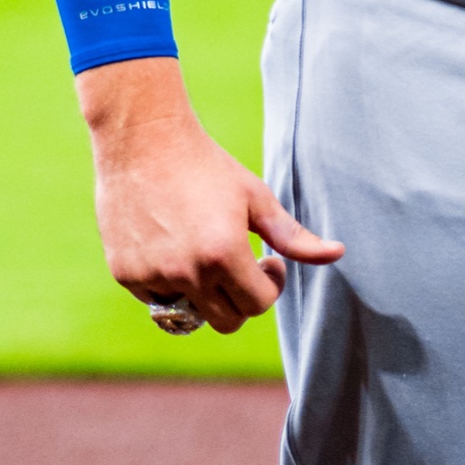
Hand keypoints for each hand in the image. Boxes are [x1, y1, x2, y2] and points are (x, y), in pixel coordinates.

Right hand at [78, 57, 341, 335]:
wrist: (144, 142)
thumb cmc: (208, 167)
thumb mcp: (256, 198)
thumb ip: (295, 236)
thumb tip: (339, 253)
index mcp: (224, 255)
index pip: (259, 304)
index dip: (270, 283)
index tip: (266, 260)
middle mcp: (187, 274)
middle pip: (228, 322)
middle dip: (241, 299)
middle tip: (240, 265)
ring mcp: (153, 277)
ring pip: (191, 314)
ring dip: (205, 293)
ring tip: (204, 251)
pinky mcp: (125, 275)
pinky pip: (159, 299)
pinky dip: (171, 283)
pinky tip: (172, 244)